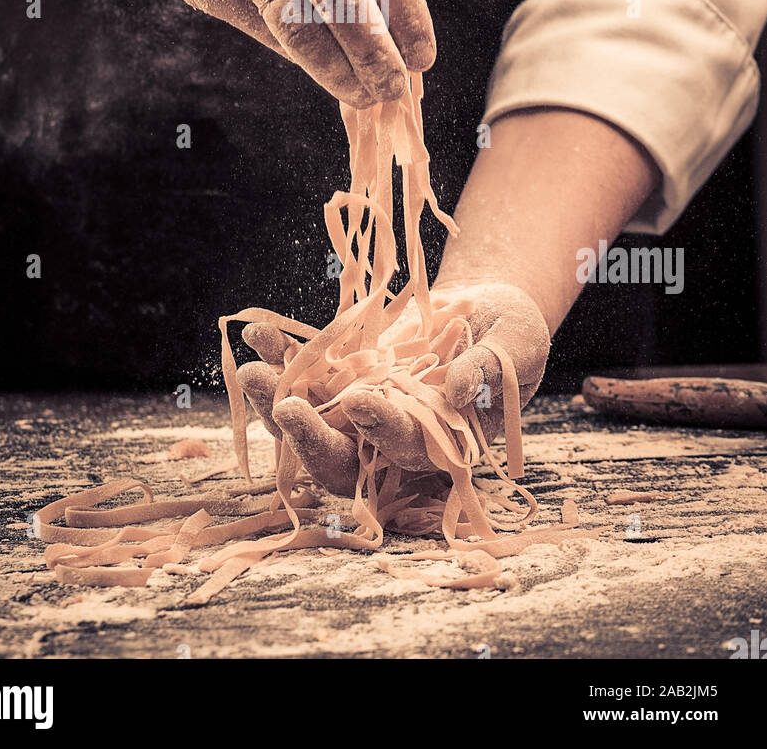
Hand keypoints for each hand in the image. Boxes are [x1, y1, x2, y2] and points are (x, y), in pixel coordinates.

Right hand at [137, 0, 434, 106]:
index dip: (411, 18)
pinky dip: (300, 54)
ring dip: (336, 71)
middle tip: (395, 89)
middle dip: (377, 55)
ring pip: (299, 27)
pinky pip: (267, 30)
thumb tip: (396, 36)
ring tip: (362, 95)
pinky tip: (321, 67)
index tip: (423, 58)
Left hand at [236, 282, 550, 495]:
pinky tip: (257, 333)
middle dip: (309, 438)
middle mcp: (393, 438)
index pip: (406, 451)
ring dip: (276, 400)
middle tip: (284, 406)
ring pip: (310, 420)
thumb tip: (459, 386)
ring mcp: (361, 407)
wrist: (484, 310)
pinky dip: (279, 357)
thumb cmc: (513, 336)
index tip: (361, 402)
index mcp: (442, 445)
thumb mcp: (516, 344)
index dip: (383, 431)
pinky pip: (303, 374)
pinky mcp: (342, 375)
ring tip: (250, 371)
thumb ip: (492, 368)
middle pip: (343, 457)